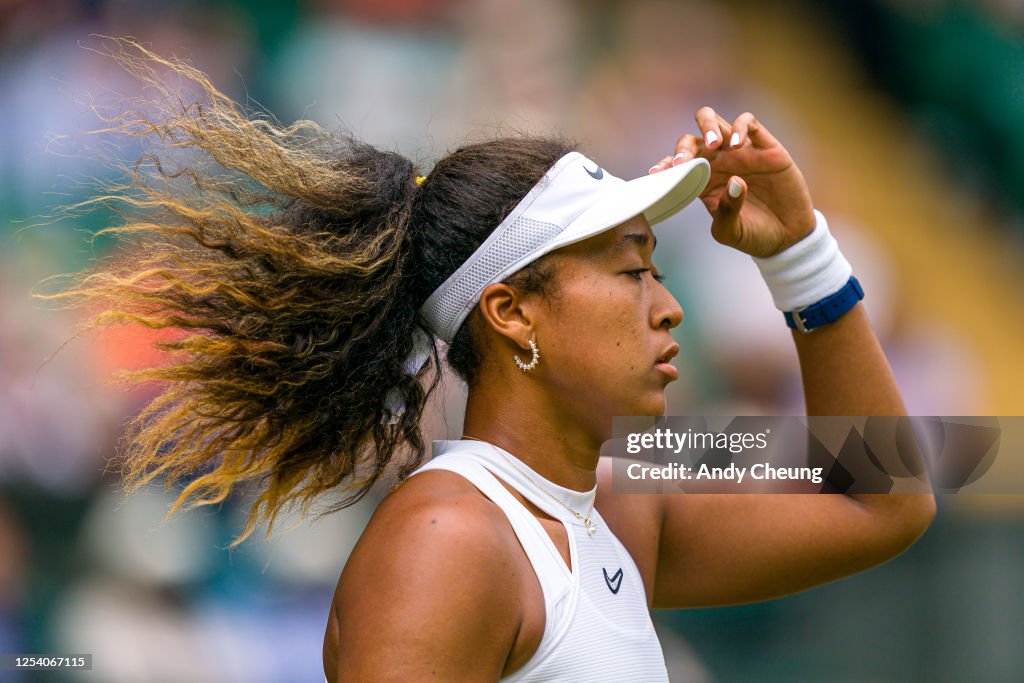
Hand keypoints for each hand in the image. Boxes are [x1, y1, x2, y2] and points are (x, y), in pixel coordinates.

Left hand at [650, 107, 815, 257]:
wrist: (788, 238)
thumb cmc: (754, 235)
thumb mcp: (731, 232)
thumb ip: (726, 211)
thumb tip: (734, 183)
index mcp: (704, 181)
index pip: (679, 164)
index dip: (666, 165)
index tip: (657, 174)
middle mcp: (719, 163)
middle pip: (692, 138)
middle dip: (684, 147)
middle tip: (685, 163)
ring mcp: (741, 152)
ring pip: (715, 122)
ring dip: (709, 128)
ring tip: (715, 145)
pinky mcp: (766, 146)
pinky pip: (748, 122)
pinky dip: (740, 127)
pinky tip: (738, 145)